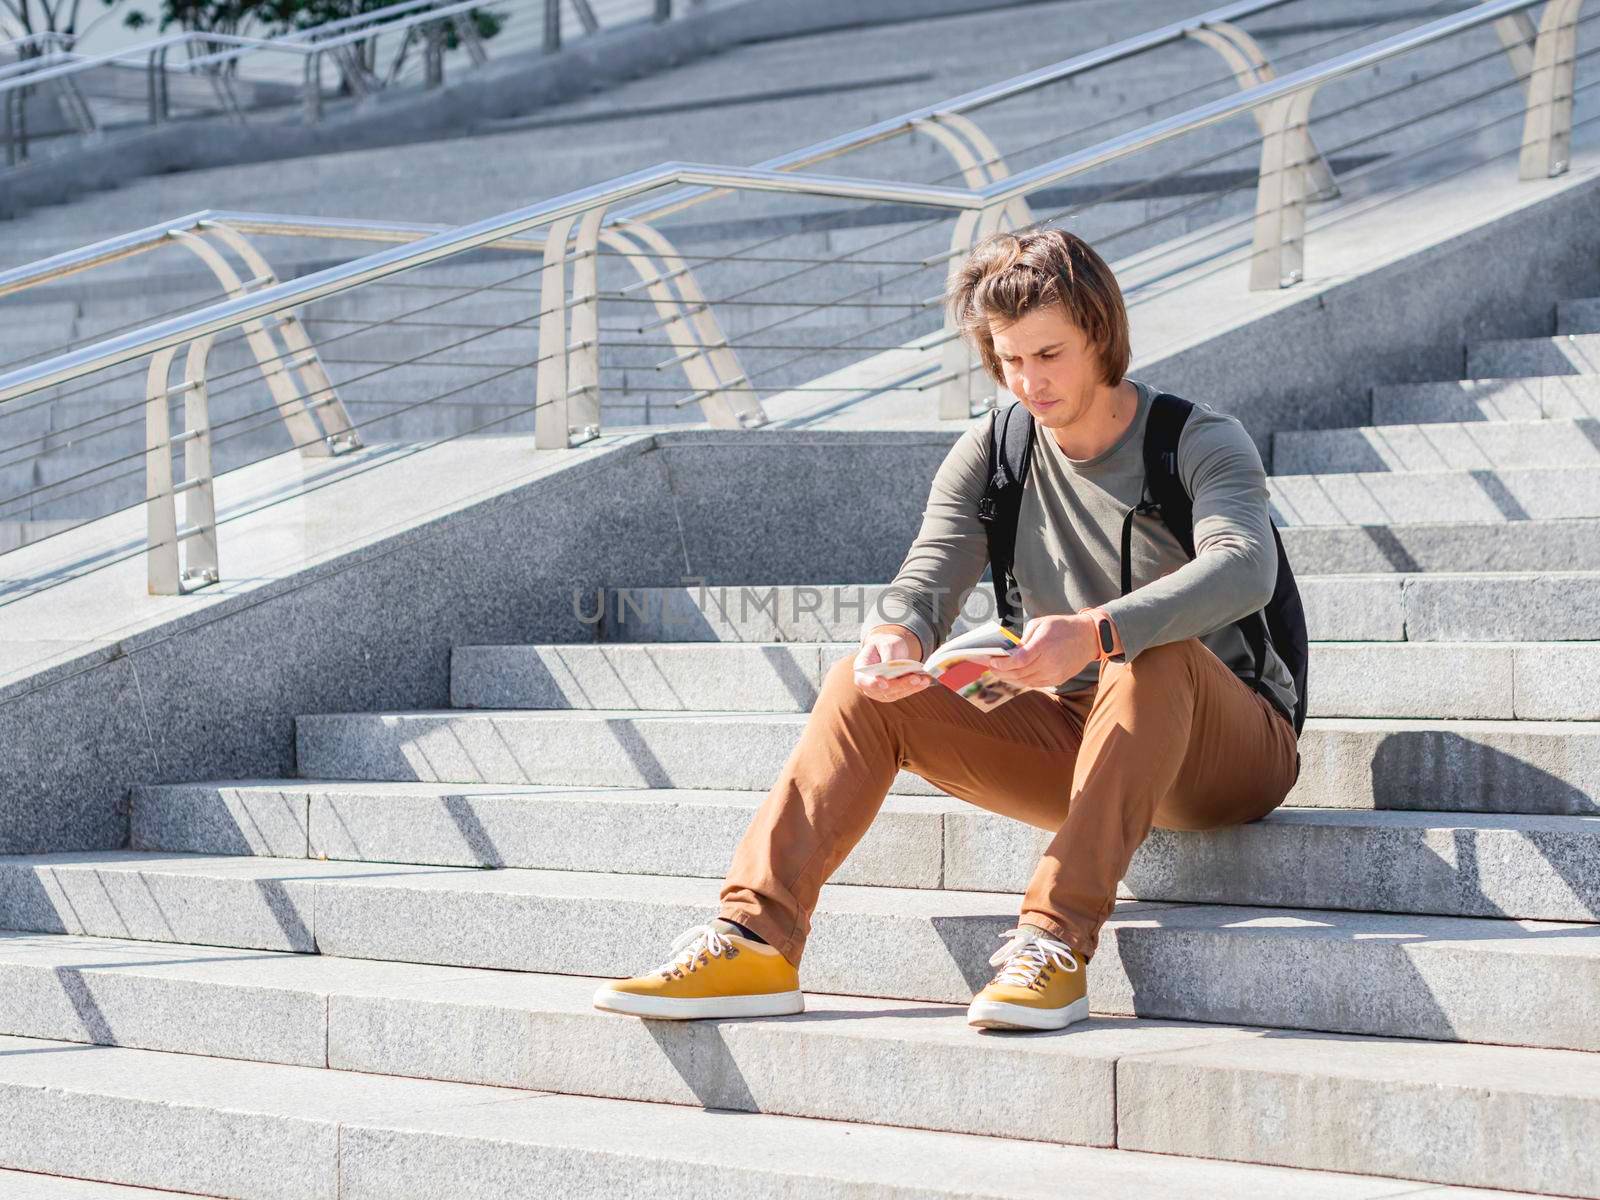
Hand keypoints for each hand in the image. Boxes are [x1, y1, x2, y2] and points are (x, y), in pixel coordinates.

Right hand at [852, 625, 930, 702]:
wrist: (887, 650)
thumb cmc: (883, 645)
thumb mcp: (884, 643)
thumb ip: (887, 653)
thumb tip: (893, 666)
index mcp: (861, 671)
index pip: (863, 681)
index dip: (873, 683)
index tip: (884, 682)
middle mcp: (868, 685)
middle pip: (883, 690)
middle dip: (900, 684)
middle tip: (915, 678)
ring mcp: (880, 692)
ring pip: (896, 693)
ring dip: (911, 687)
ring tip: (924, 679)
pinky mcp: (893, 694)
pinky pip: (904, 693)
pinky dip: (915, 687)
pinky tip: (925, 681)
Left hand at [980, 614, 1098, 689]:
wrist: (1088, 637)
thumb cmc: (1062, 627)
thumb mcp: (1041, 624)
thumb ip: (1024, 639)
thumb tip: (1009, 653)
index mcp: (1044, 645)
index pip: (1018, 661)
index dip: (1002, 664)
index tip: (991, 661)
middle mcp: (1049, 662)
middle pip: (1019, 673)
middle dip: (1001, 672)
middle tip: (990, 668)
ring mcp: (1054, 673)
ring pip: (1025, 682)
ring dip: (1009, 679)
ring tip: (999, 673)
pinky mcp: (1058, 680)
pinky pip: (1035, 684)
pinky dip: (1021, 682)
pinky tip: (1013, 677)